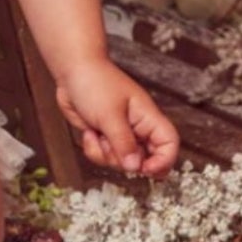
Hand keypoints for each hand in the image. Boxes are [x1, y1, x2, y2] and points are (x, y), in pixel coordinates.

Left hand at [56, 58, 180, 179]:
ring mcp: (121, 135)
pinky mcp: (105, 138)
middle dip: (124, 160)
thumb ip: (123, 143)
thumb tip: (135, 167)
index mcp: (147, 118)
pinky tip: (89, 132)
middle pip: (144, 160)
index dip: (164, 161)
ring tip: (96, 132)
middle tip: (110, 144)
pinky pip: (103, 156)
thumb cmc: (94, 83)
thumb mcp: (109, 114)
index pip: (169, 143)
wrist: (71, 71)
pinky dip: (93, 149)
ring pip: (121, 162)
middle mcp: (138, 129)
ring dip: (105, 153)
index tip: (145, 170)